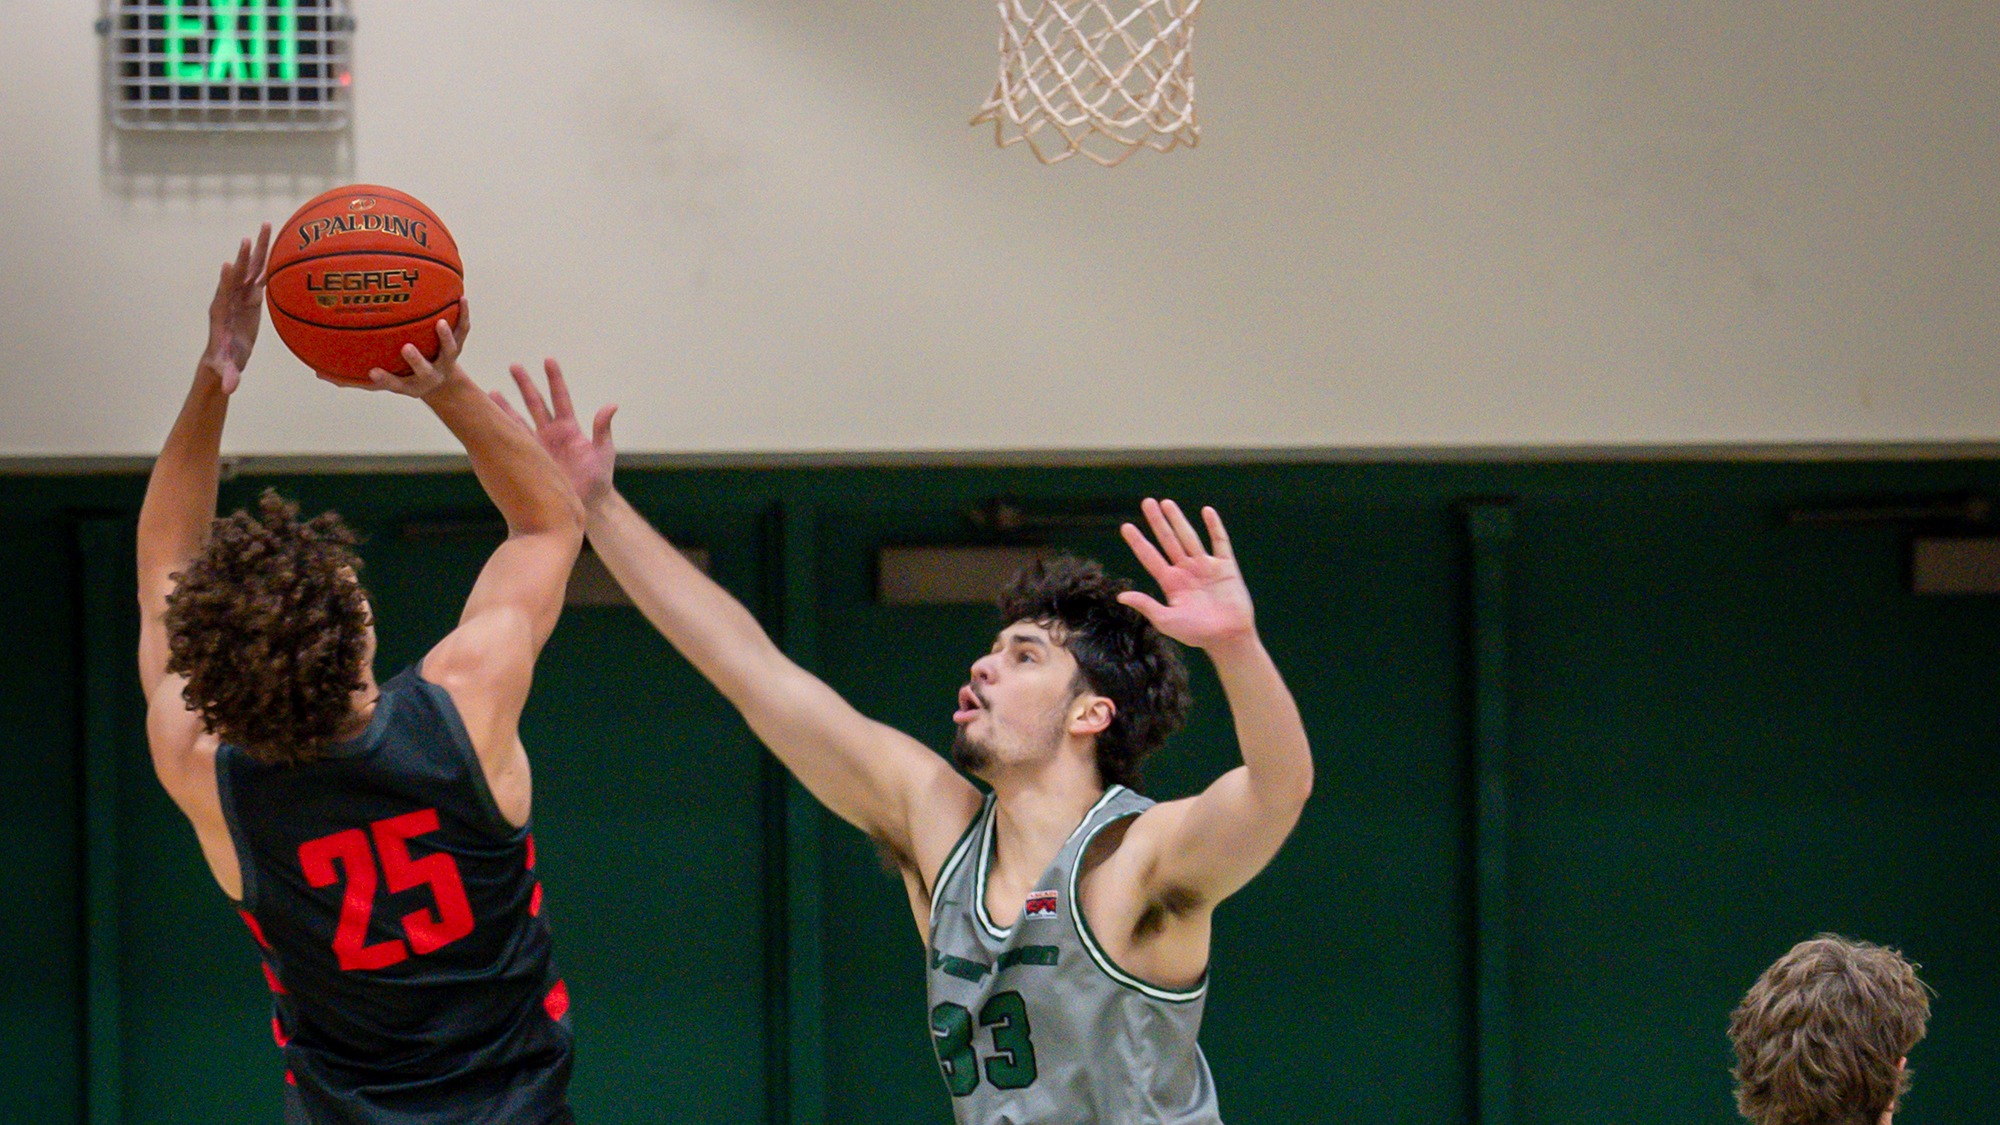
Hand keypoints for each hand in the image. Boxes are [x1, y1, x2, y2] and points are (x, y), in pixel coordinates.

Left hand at [198, 223, 271, 392]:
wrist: (226, 357)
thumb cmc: (224, 362)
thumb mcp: (226, 368)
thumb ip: (229, 376)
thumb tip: (230, 388)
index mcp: (221, 311)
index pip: (223, 292)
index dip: (226, 280)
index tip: (229, 265)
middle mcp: (229, 297)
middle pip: (237, 273)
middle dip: (243, 257)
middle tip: (248, 238)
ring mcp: (241, 294)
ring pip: (251, 267)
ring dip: (258, 248)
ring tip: (266, 225)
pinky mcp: (252, 295)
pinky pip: (261, 273)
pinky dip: (268, 259)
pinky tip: (278, 242)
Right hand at [326, 300, 471, 397]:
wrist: (443, 382)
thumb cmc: (404, 376)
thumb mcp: (383, 380)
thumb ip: (352, 379)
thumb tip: (317, 373)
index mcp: (410, 384)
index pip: (395, 384)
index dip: (385, 380)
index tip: (372, 372)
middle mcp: (429, 374)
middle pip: (424, 370)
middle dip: (416, 361)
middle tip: (406, 348)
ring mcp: (446, 359)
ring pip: (450, 349)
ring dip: (445, 337)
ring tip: (440, 322)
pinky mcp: (459, 344)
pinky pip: (463, 328)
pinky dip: (462, 314)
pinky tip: (461, 296)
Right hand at [493, 359, 617, 504]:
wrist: (587, 505)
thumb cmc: (599, 479)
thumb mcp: (603, 452)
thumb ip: (603, 429)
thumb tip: (611, 405)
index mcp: (569, 428)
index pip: (560, 398)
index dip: (554, 379)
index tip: (548, 360)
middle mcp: (551, 433)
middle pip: (535, 403)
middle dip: (525, 384)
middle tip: (514, 365)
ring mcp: (538, 446)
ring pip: (518, 420)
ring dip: (505, 406)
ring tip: (490, 392)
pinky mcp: (529, 459)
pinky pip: (512, 443)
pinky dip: (500, 431)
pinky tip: (488, 421)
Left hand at [1116, 499, 1256, 650]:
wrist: (1228, 639)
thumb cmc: (1197, 634)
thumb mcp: (1167, 621)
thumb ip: (1146, 605)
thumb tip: (1120, 596)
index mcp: (1171, 583)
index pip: (1150, 557)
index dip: (1138, 542)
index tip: (1126, 526)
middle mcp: (1186, 571)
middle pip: (1168, 541)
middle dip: (1157, 522)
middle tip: (1147, 502)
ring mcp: (1205, 567)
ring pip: (1189, 537)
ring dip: (1178, 520)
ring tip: (1167, 503)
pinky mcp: (1225, 567)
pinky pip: (1220, 542)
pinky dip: (1214, 527)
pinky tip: (1207, 512)